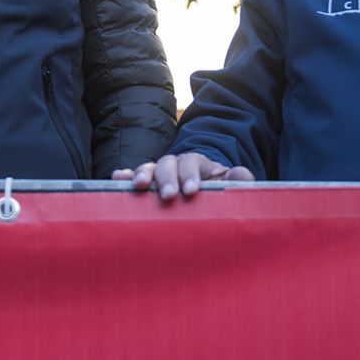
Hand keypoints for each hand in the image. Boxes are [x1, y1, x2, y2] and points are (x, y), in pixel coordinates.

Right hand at [113, 152, 253, 201]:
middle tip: (168, 196)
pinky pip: (134, 176)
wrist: (204, 189)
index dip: (190, 175)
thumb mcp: (230, 183)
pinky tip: (117, 178)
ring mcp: (159, 173)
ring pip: (149, 167)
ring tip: (139, 186)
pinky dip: (125, 176)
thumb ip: (238, 179)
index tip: (192, 191)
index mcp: (197, 163)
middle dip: (166, 178)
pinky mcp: (147, 183)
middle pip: (168, 163)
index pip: (191, 162)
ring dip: (143, 175)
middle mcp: (175, 164)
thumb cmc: (218, 189)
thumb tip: (242, 174)